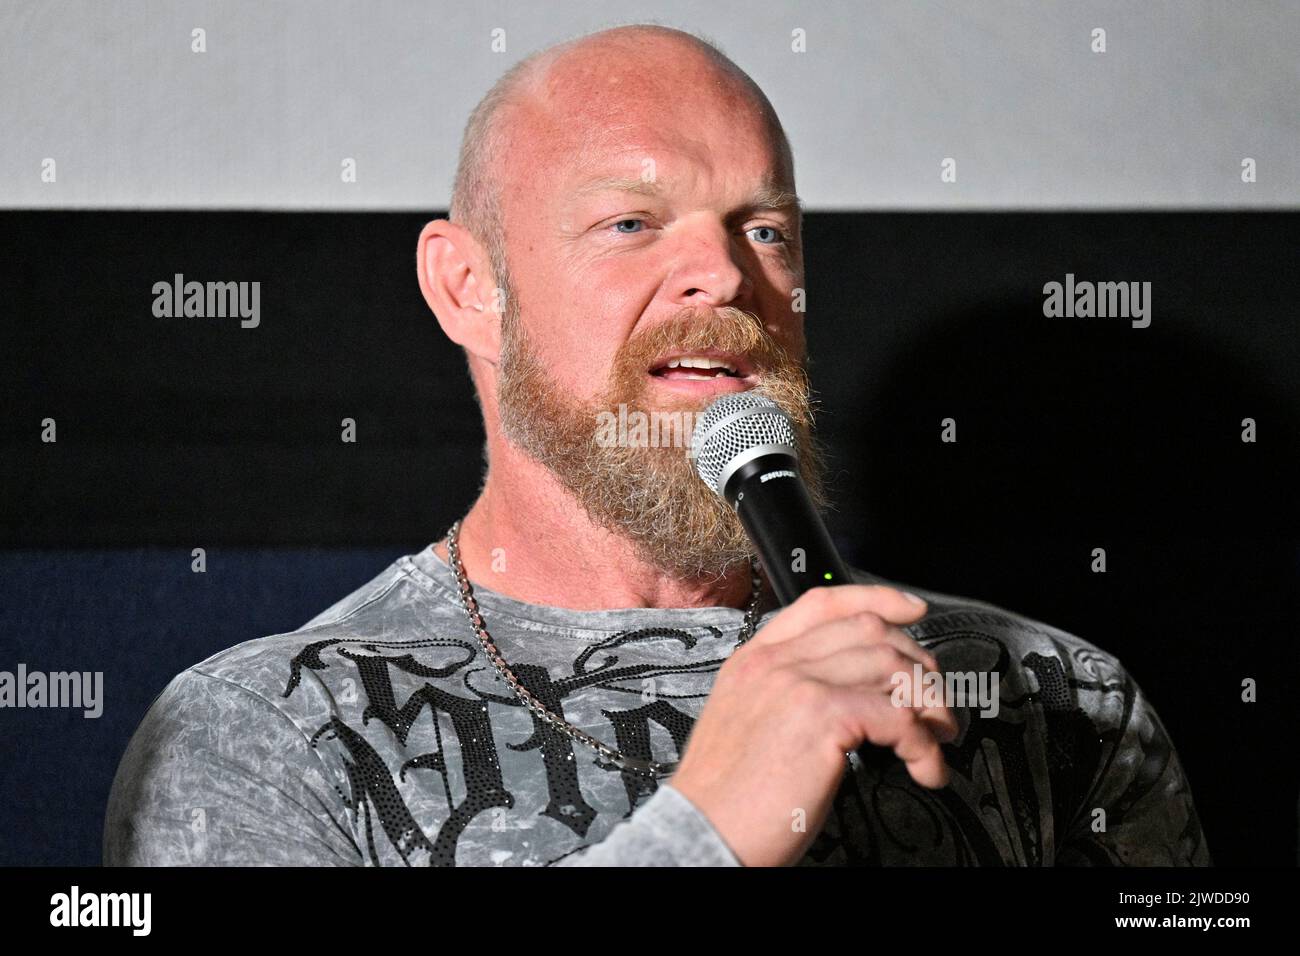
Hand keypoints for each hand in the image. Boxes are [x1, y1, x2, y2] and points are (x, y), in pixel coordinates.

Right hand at [671, 584, 957, 866]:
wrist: (703, 832)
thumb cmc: (726, 795)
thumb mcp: (744, 720)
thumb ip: (784, 691)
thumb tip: (851, 691)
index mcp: (755, 659)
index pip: (823, 603)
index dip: (876, 599)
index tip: (912, 610)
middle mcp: (776, 662)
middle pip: (869, 631)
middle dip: (916, 662)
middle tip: (933, 702)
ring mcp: (799, 684)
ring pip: (891, 667)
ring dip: (929, 704)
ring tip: (937, 738)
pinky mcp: (822, 718)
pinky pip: (899, 716)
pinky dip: (924, 745)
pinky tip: (925, 769)